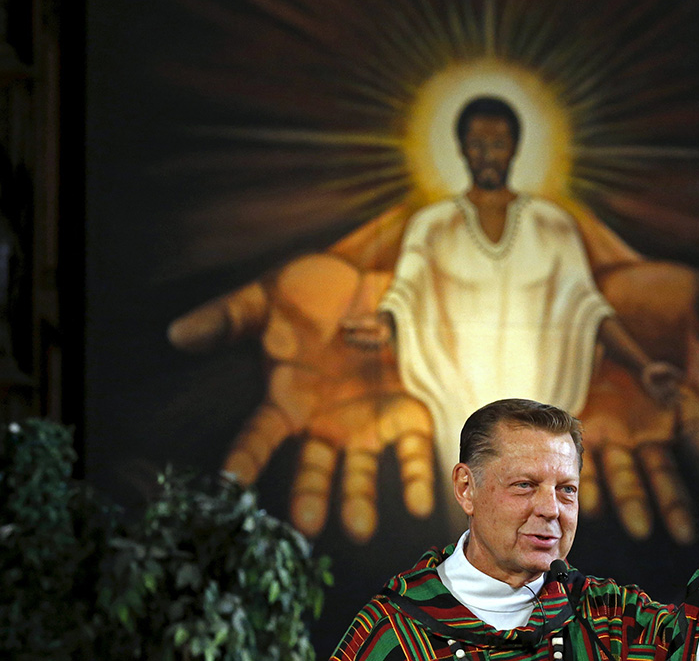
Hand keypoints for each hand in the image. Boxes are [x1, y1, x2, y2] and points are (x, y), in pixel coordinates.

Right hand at [168, 252, 434, 542]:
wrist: (373, 271)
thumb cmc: (312, 290)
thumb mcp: (267, 297)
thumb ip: (228, 318)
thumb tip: (177, 334)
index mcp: (286, 400)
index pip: (259, 437)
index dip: (244, 459)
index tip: (228, 484)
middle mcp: (324, 422)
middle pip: (313, 469)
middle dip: (310, 497)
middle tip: (306, 525)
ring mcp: (366, 423)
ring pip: (360, 471)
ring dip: (360, 501)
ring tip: (360, 530)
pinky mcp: (407, 413)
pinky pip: (410, 451)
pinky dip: (414, 477)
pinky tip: (419, 505)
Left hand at [576, 253, 698, 542]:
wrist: (602, 276)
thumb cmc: (659, 288)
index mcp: (685, 402)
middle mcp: (651, 423)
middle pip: (664, 471)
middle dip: (674, 501)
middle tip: (687, 531)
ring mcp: (615, 423)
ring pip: (624, 473)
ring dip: (631, 501)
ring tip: (639, 527)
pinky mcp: (581, 416)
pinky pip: (584, 455)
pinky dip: (588, 478)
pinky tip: (589, 500)